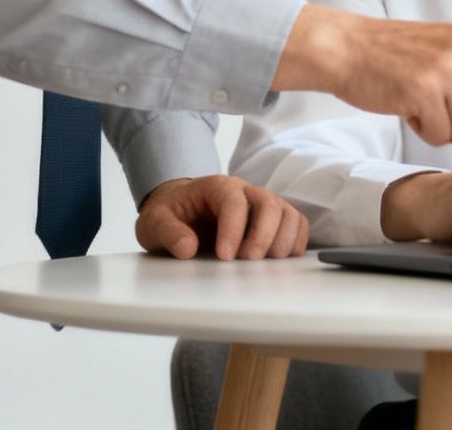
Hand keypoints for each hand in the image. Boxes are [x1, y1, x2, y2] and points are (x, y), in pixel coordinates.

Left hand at [136, 176, 309, 260]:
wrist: (180, 207)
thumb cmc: (171, 213)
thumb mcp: (155, 222)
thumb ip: (168, 232)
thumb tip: (188, 248)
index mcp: (216, 187)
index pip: (233, 201)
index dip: (233, 229)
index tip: (224, 257)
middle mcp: (244, 191)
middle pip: (268, 203)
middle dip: (262, 235)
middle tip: (248, 262)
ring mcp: (261, 203)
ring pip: (287, 213)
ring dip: (282, 240)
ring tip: (265, 264)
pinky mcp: (272, 219)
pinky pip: (296, 223)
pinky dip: (295, 241)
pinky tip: (280, 259)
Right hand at [273, 6, 451, 146]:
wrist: (346, 47)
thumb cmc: (396, 57)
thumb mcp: (446, 51)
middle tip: (446, 113)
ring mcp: (448, 68)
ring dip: (448, 131)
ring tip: (423, 105)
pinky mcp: (424, 89)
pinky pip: (441, 135)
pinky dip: (425, 132)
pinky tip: (408, 109)